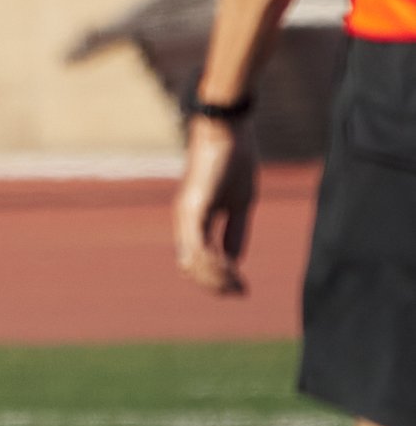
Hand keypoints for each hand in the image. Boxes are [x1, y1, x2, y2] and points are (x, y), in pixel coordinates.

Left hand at [173, 115, 258, 294]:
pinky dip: (214, 263)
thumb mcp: (239, 204)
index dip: (216, 279)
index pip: (197, 261)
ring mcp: (187, 215)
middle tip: (239, 292)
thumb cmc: (234, 163)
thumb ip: (234, 231)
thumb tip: (234, 260)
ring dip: (215, 278)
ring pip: (193, 262)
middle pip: (191, 267)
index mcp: (194, 222)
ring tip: (237, 286)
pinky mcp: (194, 207)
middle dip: (215, 284)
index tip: (240, 289)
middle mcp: (185, 221)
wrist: (228, 132)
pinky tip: (232, 271)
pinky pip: (199, 245)